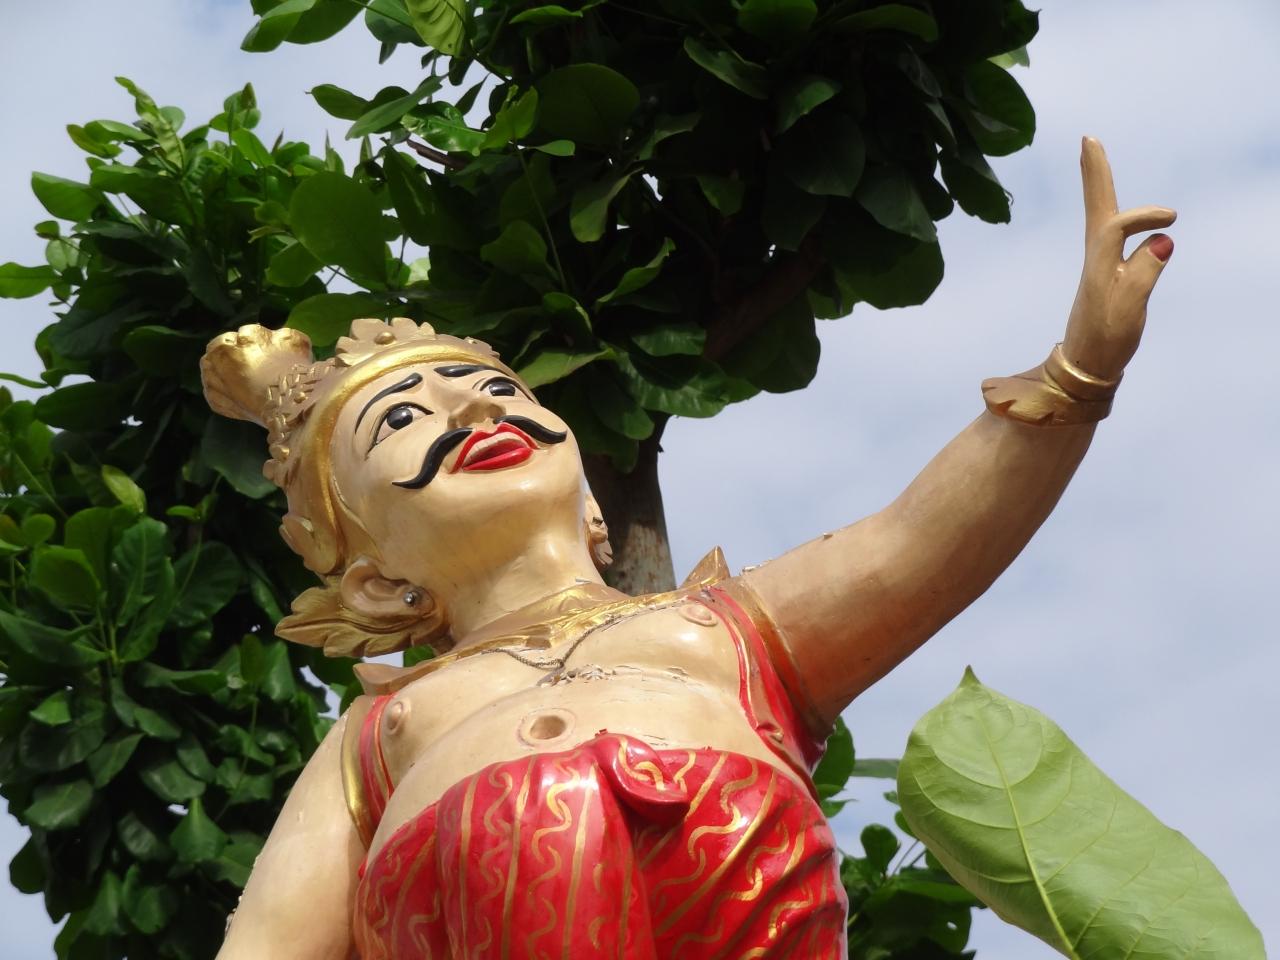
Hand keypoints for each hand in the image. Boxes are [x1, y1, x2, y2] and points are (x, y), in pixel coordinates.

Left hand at [1061, 137, 1175, 380]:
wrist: (1083, 366)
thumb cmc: (1106, 339)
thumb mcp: (1129, 308)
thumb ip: (1145, 273)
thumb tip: (1162, 240)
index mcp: (1100, 263)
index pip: (1116, 223)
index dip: (1142, 216)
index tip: (1171, 219)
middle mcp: (1097, 258)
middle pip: (1098, 205)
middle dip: (1096, 172)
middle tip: (1088, 139)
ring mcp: (1100, 265)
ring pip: (1102, 216)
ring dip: (1100, 184)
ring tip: (1091, 155)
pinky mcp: (1105, 275)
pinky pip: (1110, 234)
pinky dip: (1114, 214)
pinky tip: (1115, 212)